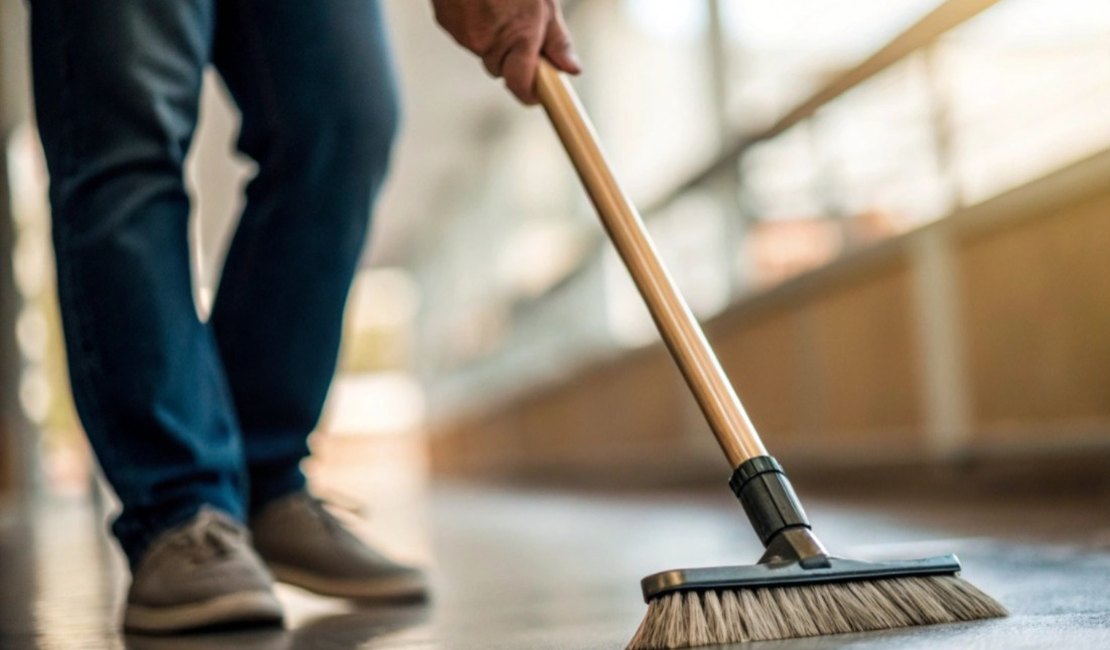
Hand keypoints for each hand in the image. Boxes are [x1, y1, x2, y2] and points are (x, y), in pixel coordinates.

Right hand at [432, 0, 581, 104]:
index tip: (536, 93)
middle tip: (518, 26)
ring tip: (498, 5)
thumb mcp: (544, 3)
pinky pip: (464, 36)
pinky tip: (479, 2)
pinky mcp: (446, 24)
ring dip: (491, 37)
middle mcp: (489, 41)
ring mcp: (464, 35)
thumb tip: (571, 68)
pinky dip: (472, 24)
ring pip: (482, 51)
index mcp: (519, 36)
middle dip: (511, 56)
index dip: (529, 92)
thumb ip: (557, 40)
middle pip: (500, 68)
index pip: (520, 86)